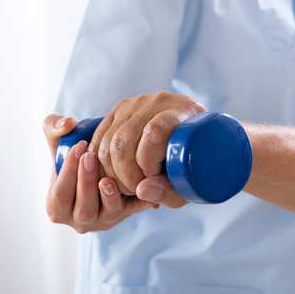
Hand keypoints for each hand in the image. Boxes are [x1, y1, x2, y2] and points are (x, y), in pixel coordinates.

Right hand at [44, 114, 157, 232]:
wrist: (96, 168)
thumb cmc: (74, 158)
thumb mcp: (58, 143)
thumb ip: (53, 128)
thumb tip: (67, 123)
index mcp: (57, 207)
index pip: (60, 196)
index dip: (68, 172)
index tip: (78, 147)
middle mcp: (79, 219)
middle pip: (84, 208)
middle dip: (86, 182)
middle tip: (92, 157)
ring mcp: (104, 220)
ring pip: (108, 214)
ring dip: (110, 196)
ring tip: (110, 178)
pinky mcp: (125, 215)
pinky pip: (135, 211)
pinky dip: (143, 201)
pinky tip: (147, 191)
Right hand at [88, 91, 203, 208]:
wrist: (194, 140)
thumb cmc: (195, 166)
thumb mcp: (190, 185)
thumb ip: (170, 191)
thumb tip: (141, 190)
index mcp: (183, 112)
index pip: (154, 132)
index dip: (147, 161)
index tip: (152, 178)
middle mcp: (159, 101)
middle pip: (125, 138)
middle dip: (125, 173)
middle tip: (136, 189)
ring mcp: (136, 103)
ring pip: (109, 141)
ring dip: (111, 172)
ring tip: (128, 185)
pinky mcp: (119, 109)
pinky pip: (99, 139)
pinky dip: (100, 163)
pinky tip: (113, 176)